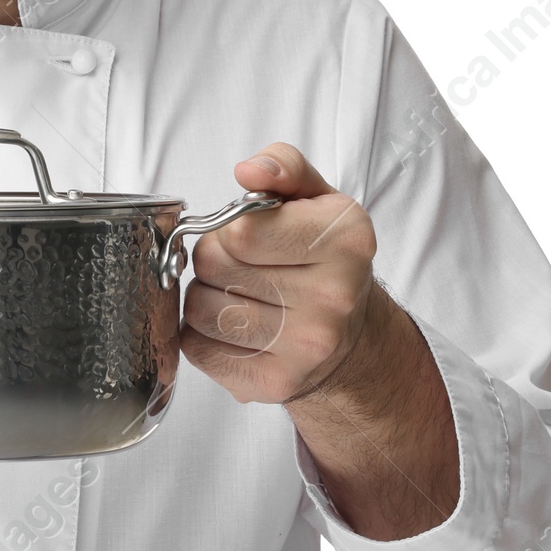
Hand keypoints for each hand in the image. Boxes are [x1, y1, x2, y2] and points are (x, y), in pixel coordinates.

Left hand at [181, 143, 459, 538]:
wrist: (353, 337)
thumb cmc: (325, 257)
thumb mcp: (316, 197)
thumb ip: (282, 166)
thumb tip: (248, 170)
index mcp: (345, 240)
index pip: (239, 230)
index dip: (229, 227)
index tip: (247, 232)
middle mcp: (334, 298)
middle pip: (213, 266)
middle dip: (215, 259)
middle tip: (241, 265)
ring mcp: (307, 347)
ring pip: (200, 308)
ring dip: (205, 295)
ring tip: (238, 293)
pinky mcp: (276, 384)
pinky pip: (197, 348)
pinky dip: (202, 334)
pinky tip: (234, 327)